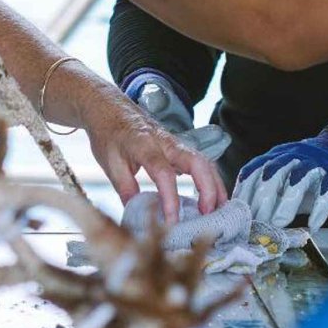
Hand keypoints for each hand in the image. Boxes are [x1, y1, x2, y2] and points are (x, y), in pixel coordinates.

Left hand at [77, 85, 227, 225]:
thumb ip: (125, 188)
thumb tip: (137, 214)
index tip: (172, 221)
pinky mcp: (177, 146)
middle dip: (208, 188)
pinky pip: (200, 162)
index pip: (163, 173)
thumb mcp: (109, 162)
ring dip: (215, 184)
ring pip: (203, 161)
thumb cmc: (108, 133)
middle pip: (196, 162)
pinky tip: (213, 196)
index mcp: (144, 145)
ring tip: (219, 210)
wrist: (108, 107)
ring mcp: (174, 142)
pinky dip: (210, 179)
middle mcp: (165, 142)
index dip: (170, 199)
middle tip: (208, 214)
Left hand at [233, 131, 327, 230]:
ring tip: (279, 226)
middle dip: (261, 203)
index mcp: (276, 157)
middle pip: (271, 177)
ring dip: (285, 205)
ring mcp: (315, 163)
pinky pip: (327, 191)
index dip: (244, 193)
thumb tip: (247, 218)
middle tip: (256, 226)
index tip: (237, 215)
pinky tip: (313, 226)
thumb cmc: (310, 173)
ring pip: (297, 182)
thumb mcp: (286, 180)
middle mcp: (293, 157)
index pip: (253, 172)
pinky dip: (319, 210)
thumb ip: (269, 194)